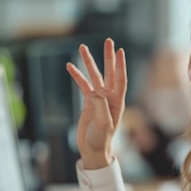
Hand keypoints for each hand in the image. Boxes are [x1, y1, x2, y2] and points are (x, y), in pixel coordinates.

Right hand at [66, 38, 126, 168]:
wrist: (93, 149)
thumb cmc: (101, 139)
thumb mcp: (103, 124)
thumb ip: (100, 107)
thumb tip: (95, 92)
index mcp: (117, 101)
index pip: (120, 79)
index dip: (120, 65)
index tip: (119, 51)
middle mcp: (109, 97)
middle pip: (110, 72)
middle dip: (108, 57)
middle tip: (109, 41)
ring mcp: (99, 99)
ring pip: (94, 76)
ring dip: (89, 62)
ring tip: (82, 47)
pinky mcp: (89, 102)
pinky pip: (83, 85)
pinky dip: (77, 76)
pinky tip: (70, 66)